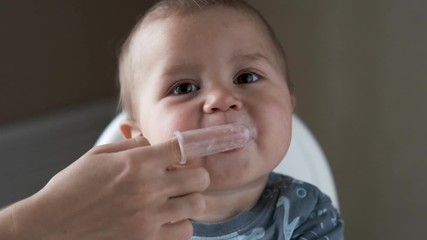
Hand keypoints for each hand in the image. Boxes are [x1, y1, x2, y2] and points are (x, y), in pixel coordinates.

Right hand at [3, 136, 209, 239]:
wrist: (50, 227)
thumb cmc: (71, 188)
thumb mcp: (98, 155)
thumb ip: (131, 146)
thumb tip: (153, 142)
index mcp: (136, 163)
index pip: (182, 148)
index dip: (185, 148)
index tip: (181, 154)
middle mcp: (148, 189)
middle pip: (200, 178)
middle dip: (194, 175)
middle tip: (181, 178)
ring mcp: (150, 217)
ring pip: (197, 206)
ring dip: (189, 201)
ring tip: (174, 200)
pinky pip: (185, 232)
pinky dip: (180, 225)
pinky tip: (165, 220)